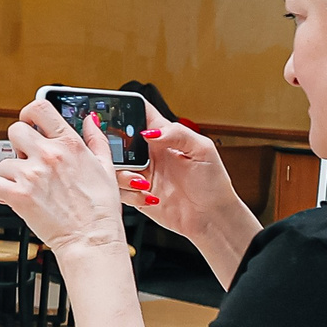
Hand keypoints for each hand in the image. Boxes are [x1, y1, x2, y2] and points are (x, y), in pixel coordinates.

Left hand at [0, 102, 127, 263]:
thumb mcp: (107, 167)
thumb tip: (90, 119)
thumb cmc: (100, 209)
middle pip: (15, 130)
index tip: (29, 123)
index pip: (39, 108)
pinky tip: (10, 196)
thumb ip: (97, 139)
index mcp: (70, 144)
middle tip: (29, 161)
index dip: (29, 113)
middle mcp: (49, 155)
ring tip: (28, 188)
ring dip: (11, 174)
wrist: (91, 240)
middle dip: (19, 145)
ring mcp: (32, 175)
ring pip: (4, 162)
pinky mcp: (18, 195)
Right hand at [119, 111, 242, 240]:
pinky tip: (147, 196)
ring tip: (143, 181)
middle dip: (112, 145)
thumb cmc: (213, 183)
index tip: (112, 113)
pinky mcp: (135, 193)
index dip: (124, 108)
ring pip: (112, 166)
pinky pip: (118, 190)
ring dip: (123, 174)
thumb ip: (177, 133)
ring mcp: (140, 173)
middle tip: (123, 156)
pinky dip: (129, 193)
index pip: (139, 113)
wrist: (212, 217)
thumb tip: (149, 131)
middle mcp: (148, 153)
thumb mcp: (202, 150)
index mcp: (163, 136)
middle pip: (117, 139)